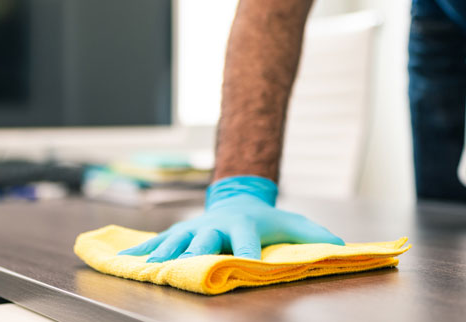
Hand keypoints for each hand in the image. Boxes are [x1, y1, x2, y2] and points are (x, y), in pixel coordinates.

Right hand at [118, 176, 342, 261]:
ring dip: (162, 254)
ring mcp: (192, 230)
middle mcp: (214, 227)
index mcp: (243, 226)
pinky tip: (123, 260)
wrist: (236, 199)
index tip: (246, 265)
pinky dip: (139, 250)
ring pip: (174, 242)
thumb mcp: (292, 224)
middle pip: (204, 241)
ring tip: (148, 266)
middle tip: (189, 264)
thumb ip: (315, 236)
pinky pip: (155, 242)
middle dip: (197, 253)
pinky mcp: (177, 233)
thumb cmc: (266, 219)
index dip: (246, 253)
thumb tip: (342, 246)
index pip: (246, 241)